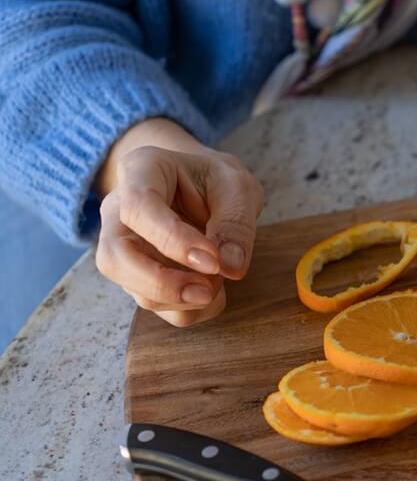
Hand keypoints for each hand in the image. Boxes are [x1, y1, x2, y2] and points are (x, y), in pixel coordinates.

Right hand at [95, 119, 263, 326]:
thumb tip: (231, 268)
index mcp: (141, 171)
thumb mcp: (236, 187)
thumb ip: (236, 224)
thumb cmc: (216, 180)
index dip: (172, 240)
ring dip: (181, 299)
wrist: (202, 185)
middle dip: (162, 284)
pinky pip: (155, 303)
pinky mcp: (137, 275)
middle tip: (209, 291)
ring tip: (220, 280)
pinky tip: (212, 291)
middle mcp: (119, 212)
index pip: (138, 208)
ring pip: (132, 288)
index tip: (212, 262)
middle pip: (115, 258)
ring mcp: (124, 247)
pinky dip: (187, 309)